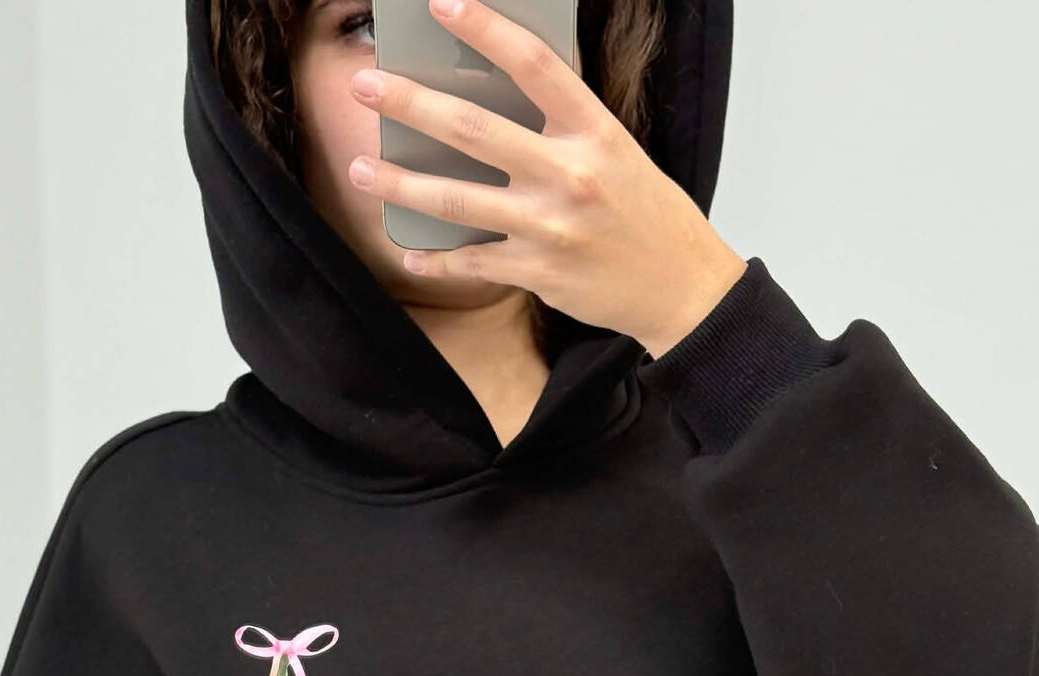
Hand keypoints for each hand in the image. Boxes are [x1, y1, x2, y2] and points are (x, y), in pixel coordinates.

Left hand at [345, 0, 747, 356]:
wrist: (679, 286)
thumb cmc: (645, 213)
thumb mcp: (615, 151)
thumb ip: (561, 124)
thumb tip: (496, 94)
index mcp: (593, 131)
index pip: (533, 64)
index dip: (484, 28)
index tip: (441, 2)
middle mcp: (569, 174)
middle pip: (473, 130)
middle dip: (410, 103)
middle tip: (363, 85)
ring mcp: (549, 226)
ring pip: (456, 199)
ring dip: (400, 184)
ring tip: (359, 169)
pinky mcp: (538, 271)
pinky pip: (472, 261)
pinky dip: (436, 261)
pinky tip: (408, 254)